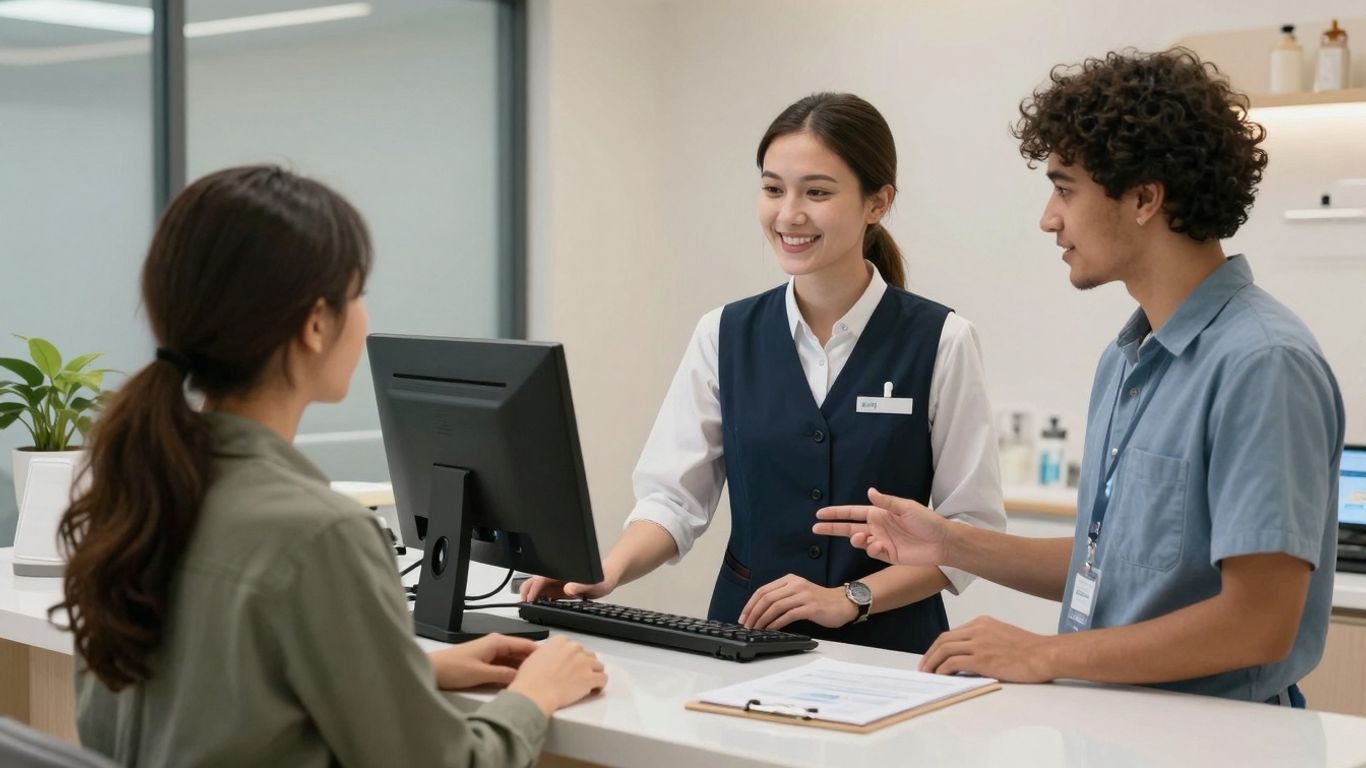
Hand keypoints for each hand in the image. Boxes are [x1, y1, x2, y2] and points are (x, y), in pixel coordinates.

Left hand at [428, 634, 538, 689]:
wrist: (432, 670)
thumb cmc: (451, 667)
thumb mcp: (481, 673)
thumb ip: (503, 675)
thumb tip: (520, 677)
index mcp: (496, 642)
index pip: (525, 644)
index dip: (539, 652)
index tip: (552, 660)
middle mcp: (494, 645)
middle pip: (520, 652)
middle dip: (532, 662)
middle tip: (547, 673)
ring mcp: (490, 653)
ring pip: (512, 660)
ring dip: (521, 669)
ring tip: (534, 678)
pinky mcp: (484, 662)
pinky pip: (504, 666)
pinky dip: (511, 672)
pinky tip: (516, 681)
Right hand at [508, 636, 607, 717]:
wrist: (535, 692)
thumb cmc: (531, 678)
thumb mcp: (535, 656)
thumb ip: (548, 653)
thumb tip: (550, 659)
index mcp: (560, 641)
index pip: (573, 646)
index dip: (573, 657)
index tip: (570, 665)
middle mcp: (574, 648)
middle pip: (587, 654)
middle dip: (584, 665)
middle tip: (577, 675)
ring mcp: (584, 662)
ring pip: (598, 665)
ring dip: (593, 673)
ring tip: (587, 683)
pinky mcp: (590, 677)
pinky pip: (603, 679)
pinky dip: (600, 685)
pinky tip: (595, 690)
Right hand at [519, 569, 619, 602]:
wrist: (608, 577)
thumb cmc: (603, 577)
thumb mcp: (596, 583)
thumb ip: (582, 585)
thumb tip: (568, 589)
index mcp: (563, 571)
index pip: (541, 577)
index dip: (534, 588)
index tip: (529, 598)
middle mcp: (557, 575)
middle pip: (535, 579)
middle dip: (527, 590)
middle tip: (523, 603)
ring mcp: (557, 582)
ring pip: (537, 586)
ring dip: (530, 594)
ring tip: (527, 605)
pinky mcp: (559, 589)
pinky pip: (545, 593)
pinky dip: (538, 599)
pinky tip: (537, 606)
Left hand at [738, 574, 857, 630]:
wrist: (844, 603)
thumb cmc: (820, 601)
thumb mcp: (799, 592)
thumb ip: (782, 597)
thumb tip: (760, 612)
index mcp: (790, 579)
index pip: (763, 590)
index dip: (750, 604)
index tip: (743, 617)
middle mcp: (795, 584)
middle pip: (767, 598)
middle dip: (753, 613)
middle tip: (746, 625)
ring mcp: (803, 595)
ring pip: (775, 606)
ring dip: (762, 619)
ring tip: (756, 629)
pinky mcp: (811, 608)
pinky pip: (788, 615)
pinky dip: (776, 623)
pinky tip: (771, 629)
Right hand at [813, 488, 951, 566]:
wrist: (942, 542)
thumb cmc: (927, 521)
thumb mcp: (906, 507)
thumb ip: (886, 502)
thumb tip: (869, 491)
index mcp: (879, 513)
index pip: (852, 513)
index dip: (836, 513)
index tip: (820, 513)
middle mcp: (877, 527)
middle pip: (848, 528)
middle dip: (832, 528)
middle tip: (815, 528)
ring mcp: (881, 541)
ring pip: (859, 541)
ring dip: (856, 540)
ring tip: (861, 538)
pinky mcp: (888, 555)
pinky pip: (873, 552)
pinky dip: (871, 549)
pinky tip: (878, 546)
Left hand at [918, 616, 1055, 682]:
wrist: (1046, 654)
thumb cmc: (1030, 649)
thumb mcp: (1003, 635)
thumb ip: (985, 639)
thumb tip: (971, 654)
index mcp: (982, 622)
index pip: (952, 633)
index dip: (939, 646)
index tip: (933, 657)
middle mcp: (978, 629)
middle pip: (943, 640)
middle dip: (930, 654)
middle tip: (924, 667)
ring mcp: (979, 643)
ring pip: (944, 649)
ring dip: (932, 662)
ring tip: (927, 673)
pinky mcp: (982, 658)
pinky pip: (953, 662)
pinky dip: (943, 669)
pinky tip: (940, 676)